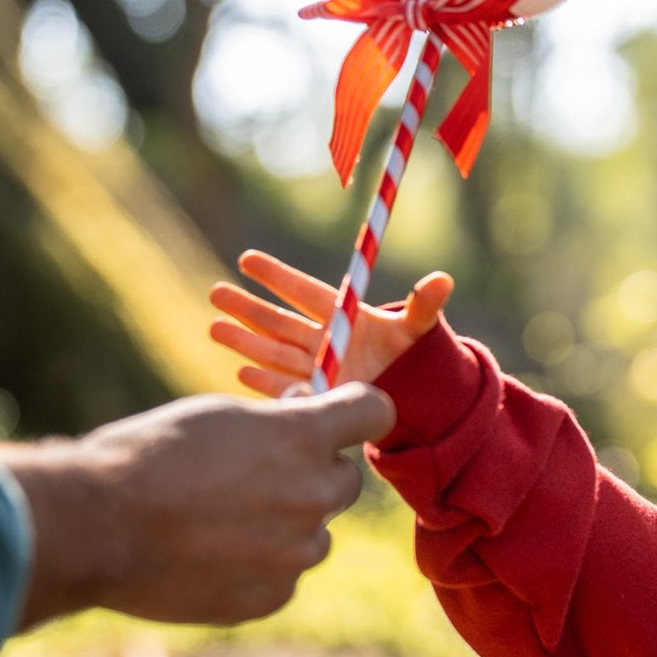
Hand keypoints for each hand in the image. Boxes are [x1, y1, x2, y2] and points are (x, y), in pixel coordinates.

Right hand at [0, 384, 396, 627]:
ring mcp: (296, 552)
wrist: (96, 528)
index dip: (359, 409)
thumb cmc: (145, 458)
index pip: (374, 411)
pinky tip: (209, 556)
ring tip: (220, 521)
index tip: (341, 414)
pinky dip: (257, 567)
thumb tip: (305, 412)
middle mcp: (313, 495)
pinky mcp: (272, 596)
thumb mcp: (215, 417)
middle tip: (257, 473)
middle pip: (344, 480)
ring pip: (314, 535)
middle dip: (312, 473)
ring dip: (284, 526)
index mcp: (303, 439)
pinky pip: (282, 577)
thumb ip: (274, 422)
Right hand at [208, 249, 452, 394]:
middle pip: (279, 321)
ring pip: (274, 351)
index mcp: (344, 316)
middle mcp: (325, 340)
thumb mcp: (419, 330)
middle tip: (217, 291)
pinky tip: (240, 372)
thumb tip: (444, 280)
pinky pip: (286, 388)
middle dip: (248, 307)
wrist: (421, 396)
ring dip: (245, 340)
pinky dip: (266, 383)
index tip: (248, 260)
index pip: (305, 292)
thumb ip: (424, 306)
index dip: (278, 277)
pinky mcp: (318, 396)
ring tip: (213, 327)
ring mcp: (318, 368)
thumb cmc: (420, 357)